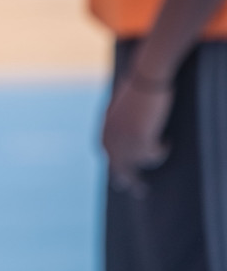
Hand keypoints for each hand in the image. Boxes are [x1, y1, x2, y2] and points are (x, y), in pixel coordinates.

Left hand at [102, 74, 171, 194]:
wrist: (144, 79)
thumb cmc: (135, 89)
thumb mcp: (120, 108)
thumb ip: (116, 123)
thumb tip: (116, 140)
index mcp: (104, 128)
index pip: (106, 153)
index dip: (115, 165)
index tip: (122, 177)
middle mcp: (110, 139)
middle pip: (119, 168)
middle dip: (129, 180)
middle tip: (140, 191)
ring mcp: (124, 142)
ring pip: (136, 167)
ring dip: (150, 161)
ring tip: (156, 164)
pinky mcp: (140, 142)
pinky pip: (153, 156)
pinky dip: (161, 149)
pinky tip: (166, 140)